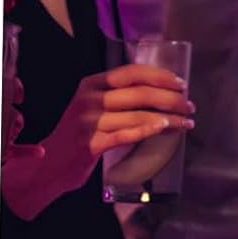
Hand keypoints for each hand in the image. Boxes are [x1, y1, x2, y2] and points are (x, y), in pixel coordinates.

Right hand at [0, 64, 194, 220]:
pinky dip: (148, 130)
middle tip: (189, 106)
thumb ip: (120, 97)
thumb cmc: (79, 135)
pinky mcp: (90, 144)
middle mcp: (88, 99)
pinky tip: (165, 129)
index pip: (132, 72)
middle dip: (171, 99)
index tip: (181, 84)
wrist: (48, 165)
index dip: (160, 76)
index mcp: (91, 85)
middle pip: (139, 93)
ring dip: (168, 118)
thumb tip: (164, 93)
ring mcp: (88, 122)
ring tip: (186, 122)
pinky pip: (126, 134)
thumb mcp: (94, 108)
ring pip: (138, 115)